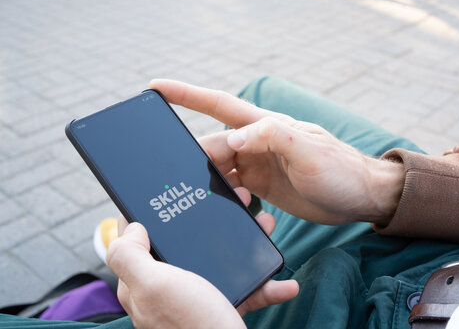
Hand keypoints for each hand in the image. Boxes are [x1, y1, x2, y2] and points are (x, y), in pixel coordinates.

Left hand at [107, 189, 298, 328]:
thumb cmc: (191, 326)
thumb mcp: (155, 286)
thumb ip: (131, 256)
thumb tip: (133, 227)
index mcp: (146, 280)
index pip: (140, 237)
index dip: (154, 210)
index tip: (175, 189)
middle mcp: (169, 287)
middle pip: (189, 241)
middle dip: (212, 219)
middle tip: (235, 198)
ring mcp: (197, 297)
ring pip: (221, 259)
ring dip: (247, 242)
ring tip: (266, 225)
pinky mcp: (222, 308)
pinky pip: (247, 289)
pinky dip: (267, 284)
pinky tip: (283, 281)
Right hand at [149, 79, 404, 224]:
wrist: (360, 198)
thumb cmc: (340, 171)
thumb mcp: (310, 151)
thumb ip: (272, 137)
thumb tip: (233, 138)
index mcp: (266, 126)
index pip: (219, 105)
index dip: (186, 94)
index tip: (155, 87)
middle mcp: (257, 142)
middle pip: (213, 145)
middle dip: (199, 162)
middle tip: (195, 185)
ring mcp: (257, 164)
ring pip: (218, 169)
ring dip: (212, 186)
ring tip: (222, 202)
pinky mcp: (261, 185)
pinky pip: (232, 189)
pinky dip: (226, 199)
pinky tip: (231, 211)